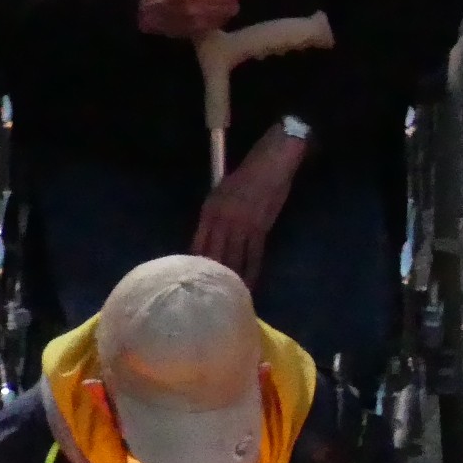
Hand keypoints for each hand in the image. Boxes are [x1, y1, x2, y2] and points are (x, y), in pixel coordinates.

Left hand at [193, 126, 308, 285]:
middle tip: (207, 296)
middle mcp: (223, 220)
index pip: (198, 243)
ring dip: (231, 279)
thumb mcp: (220, 193)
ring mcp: (242, 226)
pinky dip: (251, 272)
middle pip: (214, 255)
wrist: (271, 165)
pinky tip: (249, 284)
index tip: (192, 279)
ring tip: (227, 297)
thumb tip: (208, 239)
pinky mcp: (261, 229)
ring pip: (233, 259)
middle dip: (211, 276)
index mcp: (210, 210)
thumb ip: (213, 216)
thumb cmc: (245, 177)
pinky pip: (254, 256)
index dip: (195, 263)